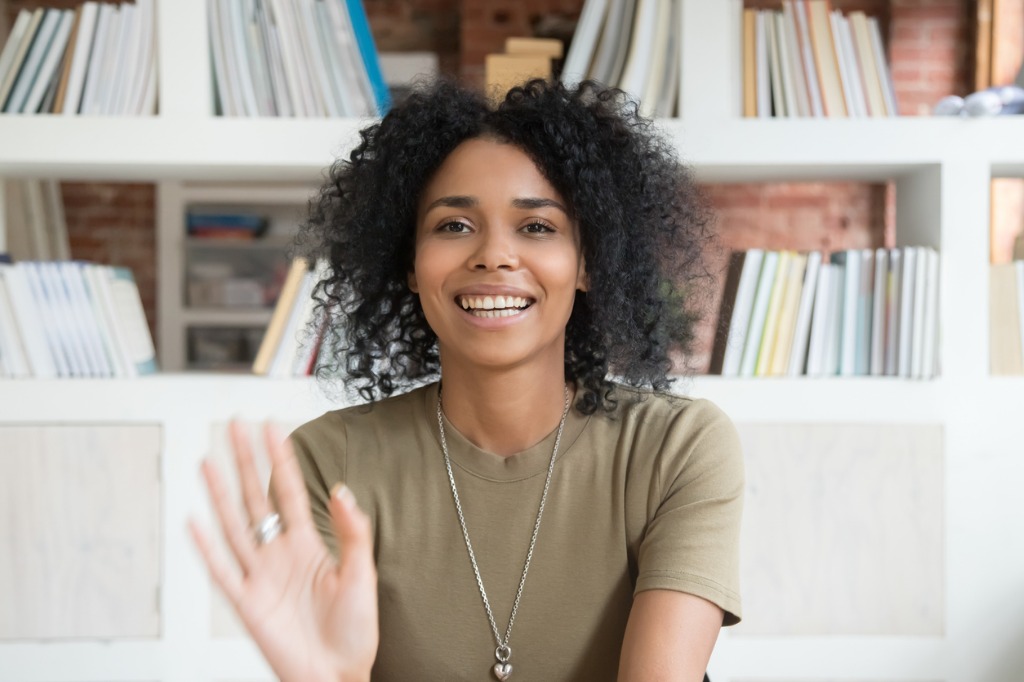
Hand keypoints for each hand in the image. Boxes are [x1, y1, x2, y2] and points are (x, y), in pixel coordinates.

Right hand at [189, 422, 377, 681]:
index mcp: (308, 546)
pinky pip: (222, 570)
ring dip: (219, 494)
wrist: (337, 676)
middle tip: (235, 427)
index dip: (280, 460)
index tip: (272, 429)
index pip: (289, 491)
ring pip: (233, 526)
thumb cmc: (354, 633)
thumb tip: (343, 490)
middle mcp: (279, 555)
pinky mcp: (247, 604)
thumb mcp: (362, 574)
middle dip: (245, 462)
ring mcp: (260, 577)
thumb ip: (352, 532)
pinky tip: (194, 521)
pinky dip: (206, 547)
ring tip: (208, 461)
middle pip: (256, 498)